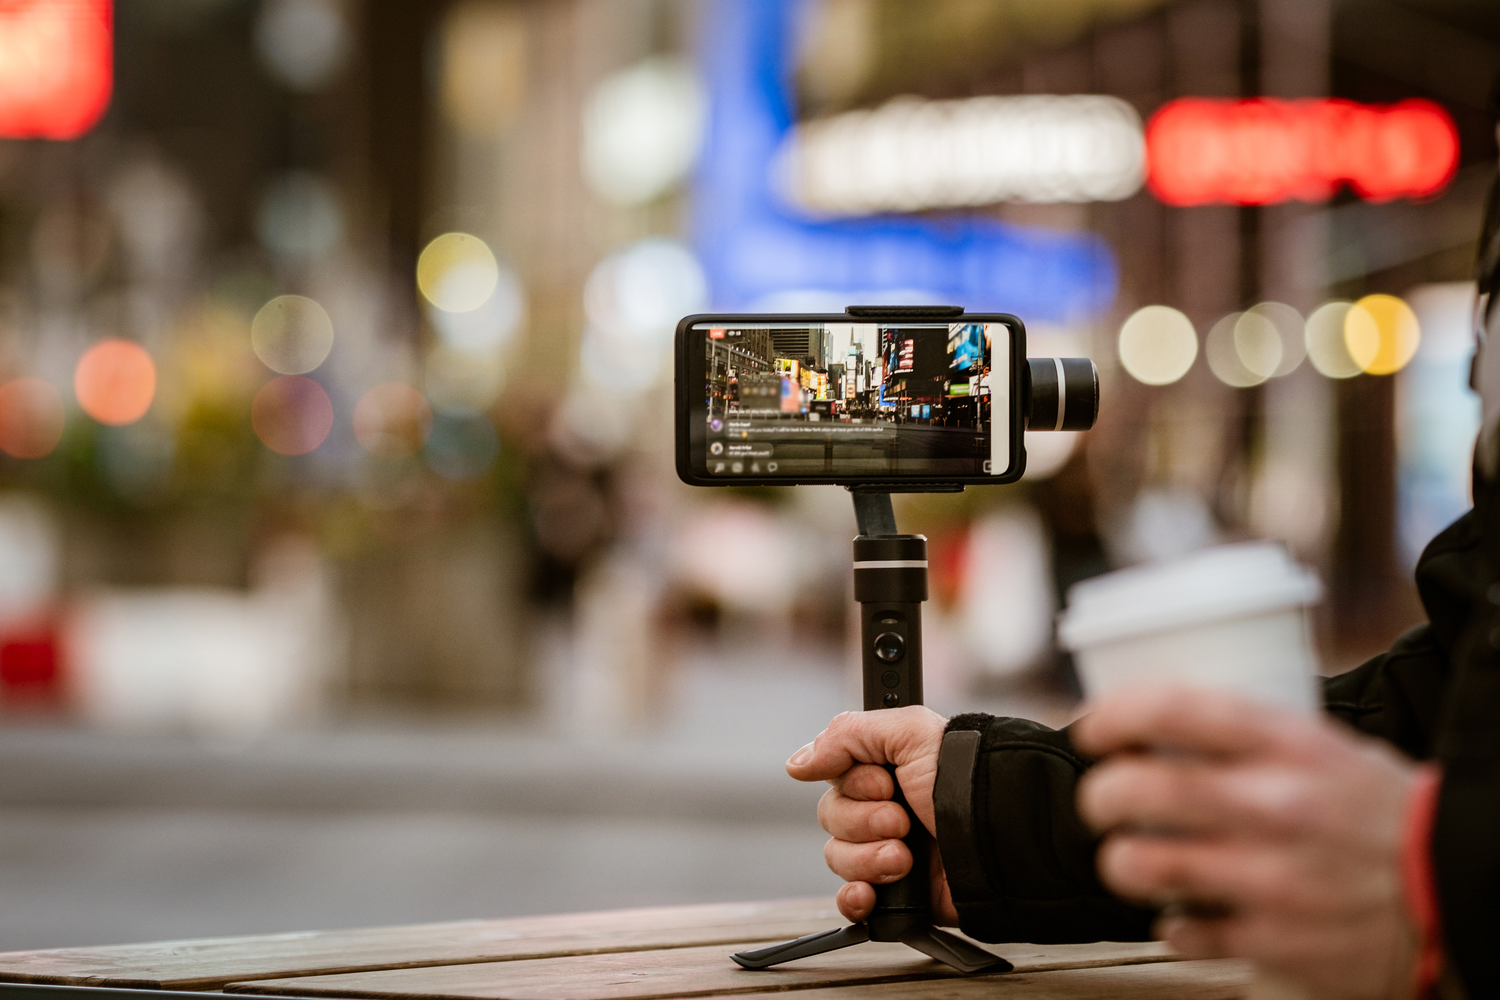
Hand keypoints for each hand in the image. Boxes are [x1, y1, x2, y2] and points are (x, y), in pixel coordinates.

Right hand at [786, 706, 957, 924]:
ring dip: (868, 859)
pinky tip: (870, 895)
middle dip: (864, 822)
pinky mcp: (898, 895)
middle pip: (831, 819)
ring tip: (906, 858)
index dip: (854, 784)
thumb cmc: (967, 778)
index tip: (886, 783)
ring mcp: (889, 853)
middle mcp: (885, 810)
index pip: (834, 778)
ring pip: (838, 859)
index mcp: (886, 770)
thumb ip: (846, 735)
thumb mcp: (908, 732)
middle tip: (902, 820)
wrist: (1003, 838)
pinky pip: (852, 902)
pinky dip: (854, 900)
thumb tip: (797, 763)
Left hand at [1073, 686, 1422, 999]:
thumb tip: (1154, 719)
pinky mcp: (1274, 941)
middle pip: (1138, 789)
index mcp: (1289, 744)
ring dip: (1121, 860)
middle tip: (1104, 798)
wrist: (1458, 891)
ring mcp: (1272, 878)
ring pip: (1144, 864)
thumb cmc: (1379, 812)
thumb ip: (1247, 733)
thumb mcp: (1323, 745)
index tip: (1093, 727)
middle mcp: (1276, 806)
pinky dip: (1171, 923)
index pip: (1174, 708)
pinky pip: (1184, 931)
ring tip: (1131, 855)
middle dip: (1101, 793)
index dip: (1114, 714)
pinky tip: (1183, 910)